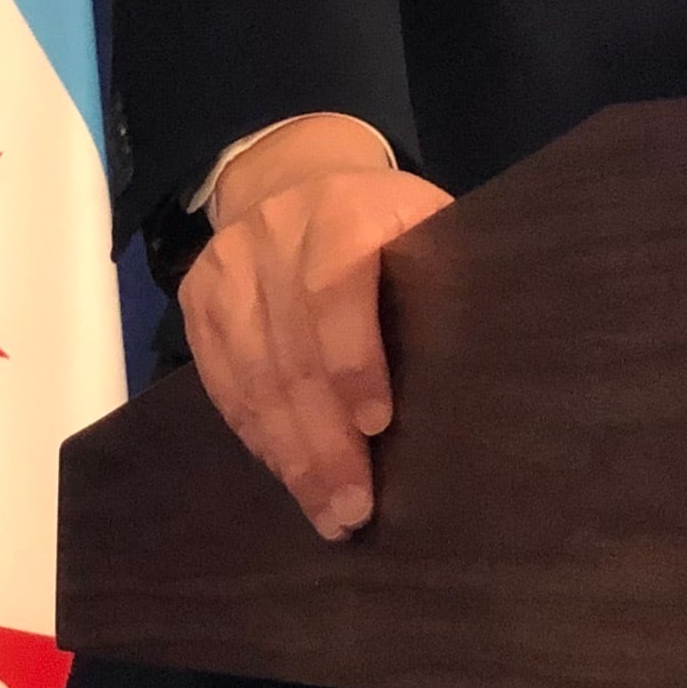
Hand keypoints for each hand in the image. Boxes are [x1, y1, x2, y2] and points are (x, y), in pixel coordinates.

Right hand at [180, 120, 452, 538]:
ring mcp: (228, 269)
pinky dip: (257, 435)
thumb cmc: (386, 221)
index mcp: (344, 210)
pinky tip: (288, 474)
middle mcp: (276, 234)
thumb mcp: (426, 223)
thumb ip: (444, 279)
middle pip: (293, 350)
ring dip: (290, 454)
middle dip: (324, 440)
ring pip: (253, 377)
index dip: (354, 358)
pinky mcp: (198, 301)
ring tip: (326, 511)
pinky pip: (224, 383)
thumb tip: (488, 368)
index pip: (337, 286)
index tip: (378, 423)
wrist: (295, 176)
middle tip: (353, 508)